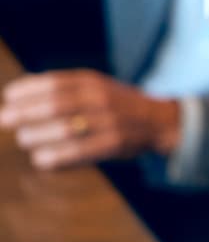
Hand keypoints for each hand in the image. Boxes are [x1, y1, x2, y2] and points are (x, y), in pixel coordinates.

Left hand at [0, 70, 180, 169]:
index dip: (27, 89)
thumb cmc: (116, 105)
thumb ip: (63, 89)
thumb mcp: (95, 87)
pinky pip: (80, 152)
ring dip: (38, 136)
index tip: (8, 97)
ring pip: (65, 129)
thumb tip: (16, 95)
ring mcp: (110, 121)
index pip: (54, 82)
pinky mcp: (115, 143)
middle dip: (24, 113)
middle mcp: (101, 98)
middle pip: (56, 105)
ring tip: (25, 140)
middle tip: (5, 120)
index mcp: (93, 81)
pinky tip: (41, 159)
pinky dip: (56, 157)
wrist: (160, 121)